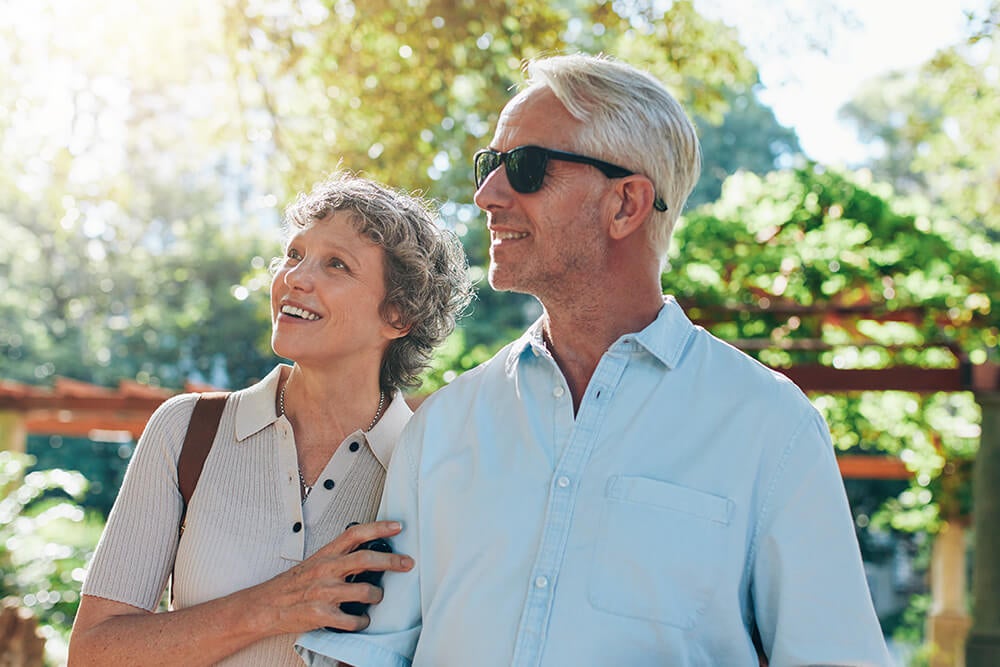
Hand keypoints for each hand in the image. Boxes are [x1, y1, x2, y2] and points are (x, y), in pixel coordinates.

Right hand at [254, 520, 413, 633]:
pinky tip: (360, 620)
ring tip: (376, 598)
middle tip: (407, 563)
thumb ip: (339, 559)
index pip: (354, 534)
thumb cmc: (291, 586)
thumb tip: (368, 558)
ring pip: (366, 592)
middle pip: (366, 559)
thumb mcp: (314, 563)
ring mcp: (324, 592)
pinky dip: (362, 622)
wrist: (264, 607)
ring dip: (377, 597)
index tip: (397, 526)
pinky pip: (353, 620)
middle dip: (391, 561)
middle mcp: (326, 570)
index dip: (378, 527)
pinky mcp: (321, 614)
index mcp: (325, 555)